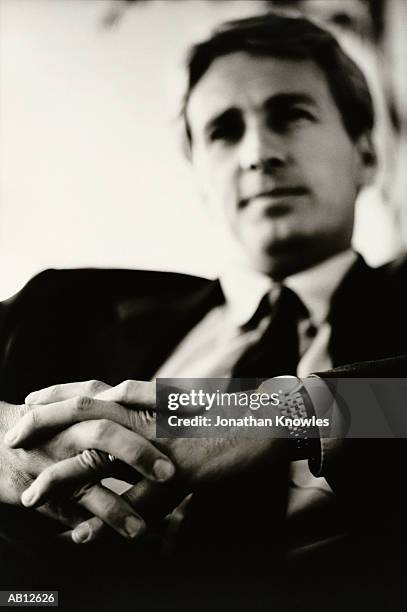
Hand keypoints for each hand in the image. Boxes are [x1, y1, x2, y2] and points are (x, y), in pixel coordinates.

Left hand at [6, 380, 286, 542]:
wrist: (265, 420)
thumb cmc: (225, 414)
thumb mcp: (184, 405)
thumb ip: (153, 406)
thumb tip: (128, 402)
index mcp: (148, 400)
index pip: (93, 390)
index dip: (59, 394)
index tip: (31, 400)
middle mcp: (148, 416)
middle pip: (84, 413)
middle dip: (44, 424)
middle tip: (13, 436)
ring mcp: (160, 444)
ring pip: (101, 458)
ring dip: (62, 478)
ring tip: (31, 497)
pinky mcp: (179, 472)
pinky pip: (134, 501)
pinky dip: (105, 519)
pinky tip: (81, 534)